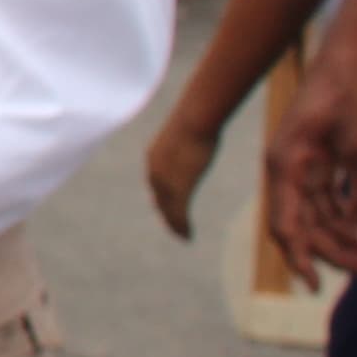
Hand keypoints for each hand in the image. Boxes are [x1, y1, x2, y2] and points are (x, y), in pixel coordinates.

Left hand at [145, 106, 227, 242]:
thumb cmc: (196, 119)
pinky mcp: (178, 190)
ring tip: (182, 236)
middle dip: (166, 213)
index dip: (161, 196)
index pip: (155, 183)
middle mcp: (155, 173)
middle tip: (173, 227)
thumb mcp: (188, 132)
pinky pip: (178, 215)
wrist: (193, 120)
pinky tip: (187, 237)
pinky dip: (181, 228)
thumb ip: (190, 137)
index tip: (164, 206)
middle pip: (160, 200)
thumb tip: (201, 125)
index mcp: (155, 158)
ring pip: (168, 210)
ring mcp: (165, 183)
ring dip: (175, 225)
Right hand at [266, 14, 356, 283]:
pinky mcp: (323, 155)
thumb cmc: (354, 94)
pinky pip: (333, 195)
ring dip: (350, 234)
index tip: (319, 286)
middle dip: (339, 250)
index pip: (287, 225)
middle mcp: (289, 168)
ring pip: (322, 212)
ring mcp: (305, 162)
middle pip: (307, 224)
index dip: (301, 258)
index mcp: (286, 166)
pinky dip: (353, 212)